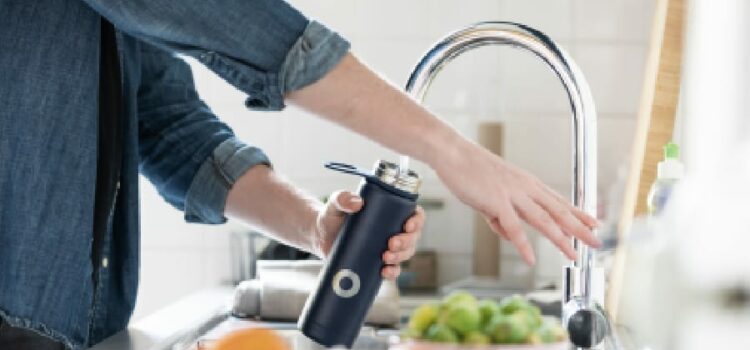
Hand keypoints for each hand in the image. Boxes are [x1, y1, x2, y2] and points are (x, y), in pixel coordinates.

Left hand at [312, 191, 425, 279]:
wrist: (320, 236)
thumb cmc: (332, 215)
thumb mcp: (335, 204)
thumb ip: (342, 198)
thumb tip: (356, 203)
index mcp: (391, 212)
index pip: (415, 214)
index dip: (417, 221)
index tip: (407, 225)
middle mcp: (393, 230)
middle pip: (413, 237)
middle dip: (406, 242)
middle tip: (391, 244)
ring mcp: (387, 248)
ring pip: (406, 254)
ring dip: (400, 257)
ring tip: (385, 257)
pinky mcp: (378, 263)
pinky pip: (393, 270)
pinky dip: (392, 273)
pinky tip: (384, 272)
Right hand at [434, 141, 600, 264]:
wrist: (452, 153)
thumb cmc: (469, 170)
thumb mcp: (490, 195)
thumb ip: (501, 217)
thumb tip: (509, 236)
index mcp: (526, 183)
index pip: (558, 200)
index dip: (578, 213)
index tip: (594, 222)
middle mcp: (525, 188)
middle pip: (558, 211)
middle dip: (580, 228)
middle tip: (597, 241)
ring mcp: (512, 194)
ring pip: (543, 220)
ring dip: (560, 239)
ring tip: (573, 255)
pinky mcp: (496, 201)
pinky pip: (513, 227)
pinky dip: (523, 244)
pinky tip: (531, 258)